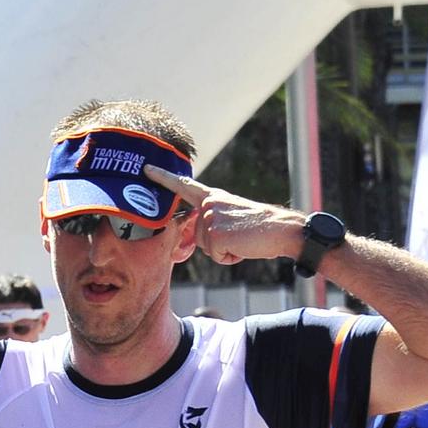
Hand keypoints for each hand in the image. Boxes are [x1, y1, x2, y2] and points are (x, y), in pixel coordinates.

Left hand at [144, 165, 301, 265]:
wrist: (280, 229)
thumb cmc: (260, 226)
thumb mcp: (232, 215)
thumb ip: (212, 218)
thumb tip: (200, 234)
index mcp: (213, 196)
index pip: (184, 186)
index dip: (164, 178)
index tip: (146, 169)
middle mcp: (208, 204)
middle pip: (197, 235)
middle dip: (216, 243)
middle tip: (239, 236)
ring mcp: (210, 218)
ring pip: (206, 247)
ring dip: (224, 251)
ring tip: (242, 240)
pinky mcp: (215, 234)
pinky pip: (215, 255)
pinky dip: (230, 257)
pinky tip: (243, 246)